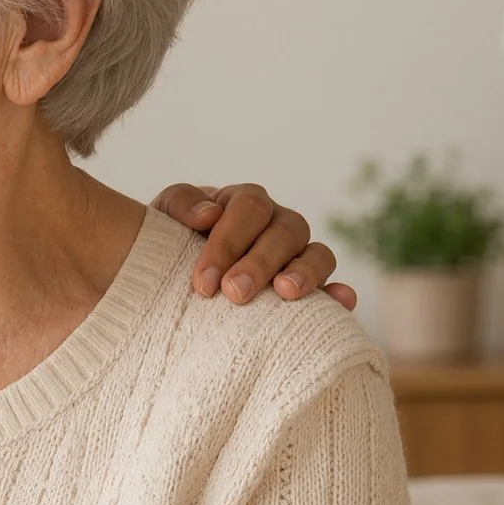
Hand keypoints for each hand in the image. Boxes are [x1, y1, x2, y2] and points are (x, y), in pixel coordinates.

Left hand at [154, 181, 356, 309]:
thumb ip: (180, 205)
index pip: (249, 207)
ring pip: (317, 253)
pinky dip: (338, 294)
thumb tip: (208, 214)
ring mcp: (297, 255)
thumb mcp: (162, 217)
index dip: (228, 242)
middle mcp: (276, 224)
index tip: (203, 282)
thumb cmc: (167, 244)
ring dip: (306, 272)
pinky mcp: (309, 288)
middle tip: (234, 293)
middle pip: (285, 230)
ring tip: (286, 293)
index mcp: (243, 203)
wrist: (166, 279)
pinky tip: (341, 301)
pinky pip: (332, 287)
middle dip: (260, 263)